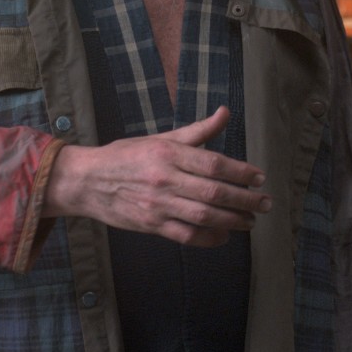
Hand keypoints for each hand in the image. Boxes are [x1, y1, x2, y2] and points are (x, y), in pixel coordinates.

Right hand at [44, 107, 271, 246]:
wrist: (87, 181)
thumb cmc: (125, 156)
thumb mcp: (159, 138)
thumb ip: (196, 131)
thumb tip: (225, 113)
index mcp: (168, 153)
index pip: (214, 163)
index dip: (241, 172)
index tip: (259, 178)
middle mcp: (165, 178)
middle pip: (215, 192)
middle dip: (245, 199)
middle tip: (265, 203)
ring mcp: (158, 204)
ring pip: (204, 216)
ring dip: (233, 220)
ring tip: (250, 220)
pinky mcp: (151, 225)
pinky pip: (186, 236)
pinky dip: (209, 239)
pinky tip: (224, 236)